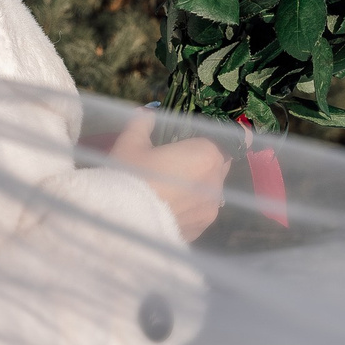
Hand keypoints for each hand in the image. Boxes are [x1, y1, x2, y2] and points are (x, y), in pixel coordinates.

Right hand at [107, 112, 228, 242]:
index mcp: (206, 155)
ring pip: (209, 190)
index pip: (223, 141)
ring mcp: (210, 210)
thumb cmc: (130, 176)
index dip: (209, 139)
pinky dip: (190, 207)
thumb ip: (143, 124)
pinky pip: (200, 212)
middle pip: (218, 165)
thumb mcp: (131, 143)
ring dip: (197, 185)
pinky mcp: (201, 230)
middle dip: (202, 162)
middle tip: (176, 162)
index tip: (193, 142)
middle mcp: (216, 182)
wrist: (121, 222)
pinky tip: (168, 207)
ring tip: (170, 188)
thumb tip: (147, 114)